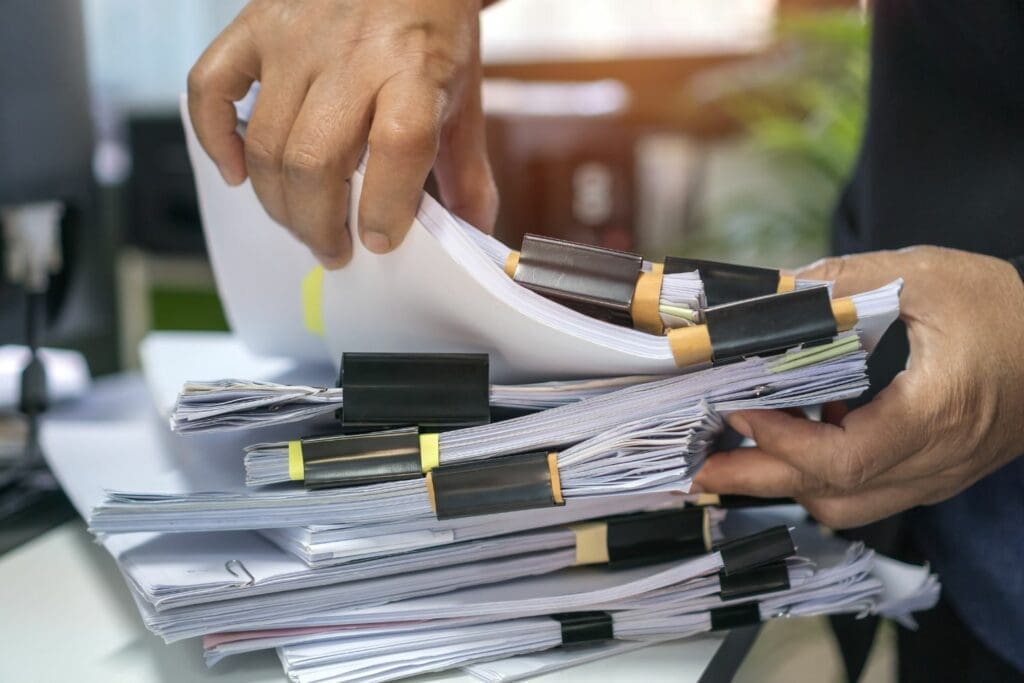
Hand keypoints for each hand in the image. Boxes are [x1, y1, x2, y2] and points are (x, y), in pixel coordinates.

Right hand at [188, 0, 496, 267]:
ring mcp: (295, 40)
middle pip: (315, 161)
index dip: (386, 208)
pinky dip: (214, 139)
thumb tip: (471, 233)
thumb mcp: (462, 96)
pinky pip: (210, 86)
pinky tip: (237, 171)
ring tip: (302, 224)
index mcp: (414, 70)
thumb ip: (467, 169)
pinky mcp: (255, 25)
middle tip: (334, 249)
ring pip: (266, 146)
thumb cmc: (431, 30)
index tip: (381, 241)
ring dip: (279, 204)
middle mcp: (352, 55)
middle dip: (319, 226)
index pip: (399, 147)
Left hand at [694, 246, 1023, 527]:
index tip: (736, 411)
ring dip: (785, 481)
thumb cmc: (1005, 309)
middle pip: (832, 494)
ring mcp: (935, 475)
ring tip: (734, 453)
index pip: (846, 457)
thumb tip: (773, 291)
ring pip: (846, 505)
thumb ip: (844, 285)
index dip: (783, 441)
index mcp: (936, 414)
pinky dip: (819, 474)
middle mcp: (935, 460)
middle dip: (757, 481)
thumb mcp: (925, 277)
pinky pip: (865, 493)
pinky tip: (796, 436)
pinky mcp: (933, 473)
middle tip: (697, 469)